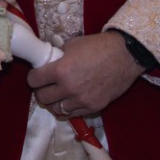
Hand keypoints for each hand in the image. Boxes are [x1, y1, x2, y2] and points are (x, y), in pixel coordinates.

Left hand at [28, 31, 143, 117]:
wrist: (125, 55)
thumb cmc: (98, 46)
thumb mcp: (72, 45)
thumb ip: (57, 55)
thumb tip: (46, 60)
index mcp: (60, 70)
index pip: (34, 81)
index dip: (33, 77)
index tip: (36, 76)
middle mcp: (69, 88)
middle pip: (42, 98)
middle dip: (41, 91)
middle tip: (45, 86)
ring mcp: (81, 100)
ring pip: (57, 109)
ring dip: (54, 102)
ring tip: (57, 95)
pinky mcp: (93, 107)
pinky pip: (72, 114)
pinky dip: (68, 109)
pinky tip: (69, 101)